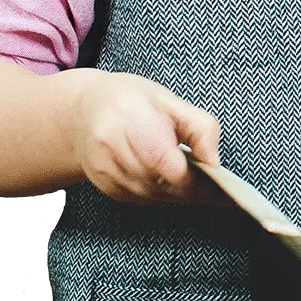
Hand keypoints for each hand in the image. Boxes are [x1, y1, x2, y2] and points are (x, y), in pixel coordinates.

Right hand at [69, 70, 228, 207]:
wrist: (85, 111)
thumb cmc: (132, 101)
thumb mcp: (171, 101)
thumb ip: (200, 127)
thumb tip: (214, 161)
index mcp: (129, 115)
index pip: (162, 159)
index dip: (192, 176)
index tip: (215, 177)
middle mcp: (109, 143)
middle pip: (159, 182)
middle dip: (190, 187)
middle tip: (214, 184)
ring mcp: (102, 168)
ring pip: (152, 195)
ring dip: (176, 192)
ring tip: (192, 178)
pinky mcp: (104, 185)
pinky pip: (141, 199)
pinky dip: (160, 193)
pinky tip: (167, 179)